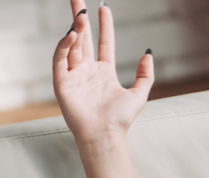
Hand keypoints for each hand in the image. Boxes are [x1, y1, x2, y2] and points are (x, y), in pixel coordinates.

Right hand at [53, 0, 154, 145]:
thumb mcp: (140, 94)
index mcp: (103, 72)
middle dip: (80, 18)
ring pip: (72, 45)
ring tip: (81, 14)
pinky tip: (72, 34)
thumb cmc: (120, 119)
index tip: (103, 7)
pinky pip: (60, 59)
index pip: (103, 42)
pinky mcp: (62, 83)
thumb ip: (145, 74)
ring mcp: (73, 76)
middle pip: (83, 38)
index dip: (104, 25)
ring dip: (76, 28)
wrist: (104, 135)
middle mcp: (87, 71)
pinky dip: (64, 46)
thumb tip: (147, 53)